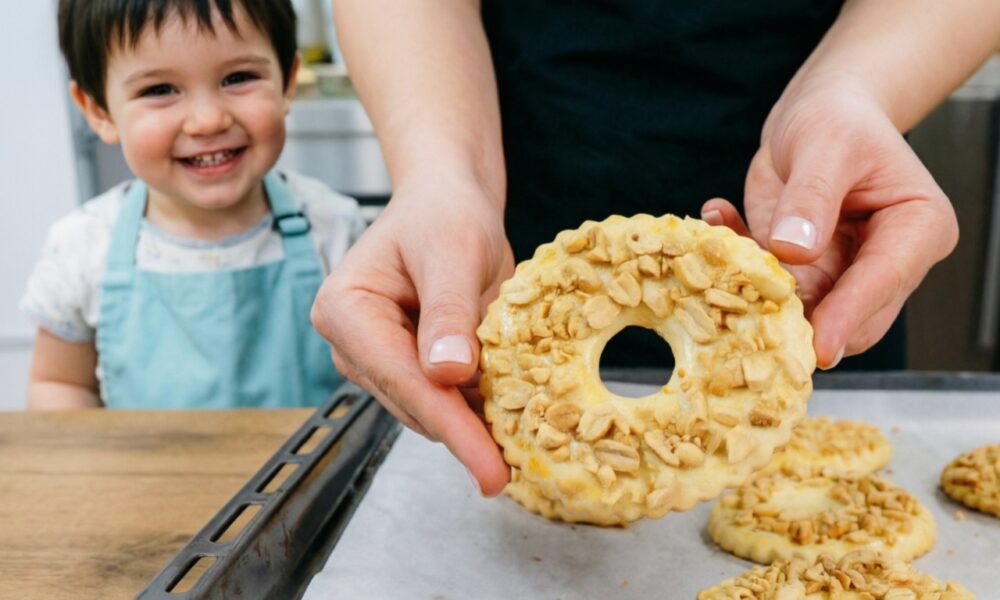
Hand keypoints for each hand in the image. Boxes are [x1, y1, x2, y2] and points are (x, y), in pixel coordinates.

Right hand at [311, 175, 513, 494]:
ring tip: (524, 442)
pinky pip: (443, 399)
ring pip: (430, 410)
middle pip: (414, 404)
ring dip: (473, 424)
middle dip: (465, 434)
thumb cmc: (446, 213)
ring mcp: (376, 360)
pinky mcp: (405, 368)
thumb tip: (447, 375)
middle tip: (516, 469)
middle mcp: (351, 343)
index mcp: (345, 310)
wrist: (448, 202)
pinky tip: (512, 416)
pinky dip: (476, 408)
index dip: (451, 426)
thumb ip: (448, 312)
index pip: (403, 380)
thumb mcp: (454, 251)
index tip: (489, 471)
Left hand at [702, 80, 957, 368]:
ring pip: (806, 310)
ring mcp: (845, 272)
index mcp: (917, 228)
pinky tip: (720, 217)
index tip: (818, 347)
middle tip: (750, 317)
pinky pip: (771, 287)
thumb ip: (811, 197)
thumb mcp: (825, 144)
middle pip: (851, 316)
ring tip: (721, 252)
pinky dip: (740, 263)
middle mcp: (888, 260)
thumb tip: (795, 251)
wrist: (816, 112)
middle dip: (801, 321)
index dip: (848, 315)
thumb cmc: (837, 119)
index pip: (883, 281)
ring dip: (761, 291)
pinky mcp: (806, 273)